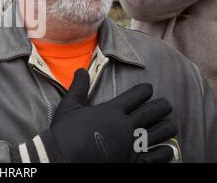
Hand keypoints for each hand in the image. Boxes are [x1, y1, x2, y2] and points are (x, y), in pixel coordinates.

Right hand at [50, 68, 176, 162]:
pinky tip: (166, 148)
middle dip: (162, 106)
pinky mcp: (133, 163)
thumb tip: (81, 70)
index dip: (145, 90)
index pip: (137, 95)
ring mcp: (132, 145)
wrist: (63, 159)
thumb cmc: (64, 133)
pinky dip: (166, 150)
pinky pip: (159, 156)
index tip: (148, 89)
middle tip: (165, 105)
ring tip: (169, 124)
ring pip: (162, 132)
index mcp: (112, 110)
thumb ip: (78, 87)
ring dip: (167, 126)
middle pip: (154, 111)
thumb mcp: (69, 106)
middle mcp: (126, 126)